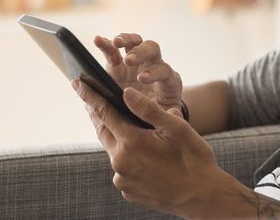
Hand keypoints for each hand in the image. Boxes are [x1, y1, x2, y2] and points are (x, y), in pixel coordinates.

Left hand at [73, 80, 223, 216]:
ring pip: (113, 151)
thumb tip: (126, 92)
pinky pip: (121, 169)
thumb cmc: (194, 159)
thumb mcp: (176, 128)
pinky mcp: (127, 191)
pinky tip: (142, 155)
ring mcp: (122, 179)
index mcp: (132, 142)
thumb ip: (148, 109)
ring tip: (125, 127)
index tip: (77, 82)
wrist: (202, 197)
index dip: (90, 95)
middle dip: (98, 114)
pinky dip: (126, 157)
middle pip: (103, 131)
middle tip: (92, 99)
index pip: (104, 112)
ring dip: (116, 137)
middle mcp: (121, 162)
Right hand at [93, 33, 183, 114]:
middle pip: (151, 50)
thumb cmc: (160, 115)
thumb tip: (174, 114)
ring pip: (134, 42)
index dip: (153, 72)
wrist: (149, 113)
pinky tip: (97, 40)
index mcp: (167, 80)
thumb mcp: (166, 117)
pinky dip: (106, 44)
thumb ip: (167, 115)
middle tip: (128, 60)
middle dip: (140, 53)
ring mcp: (136, 63)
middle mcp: (153, 66)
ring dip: (125, 40)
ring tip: (115, 43)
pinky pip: (114, 50)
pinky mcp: (119, 64)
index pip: (164, 70)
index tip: (141, 79)